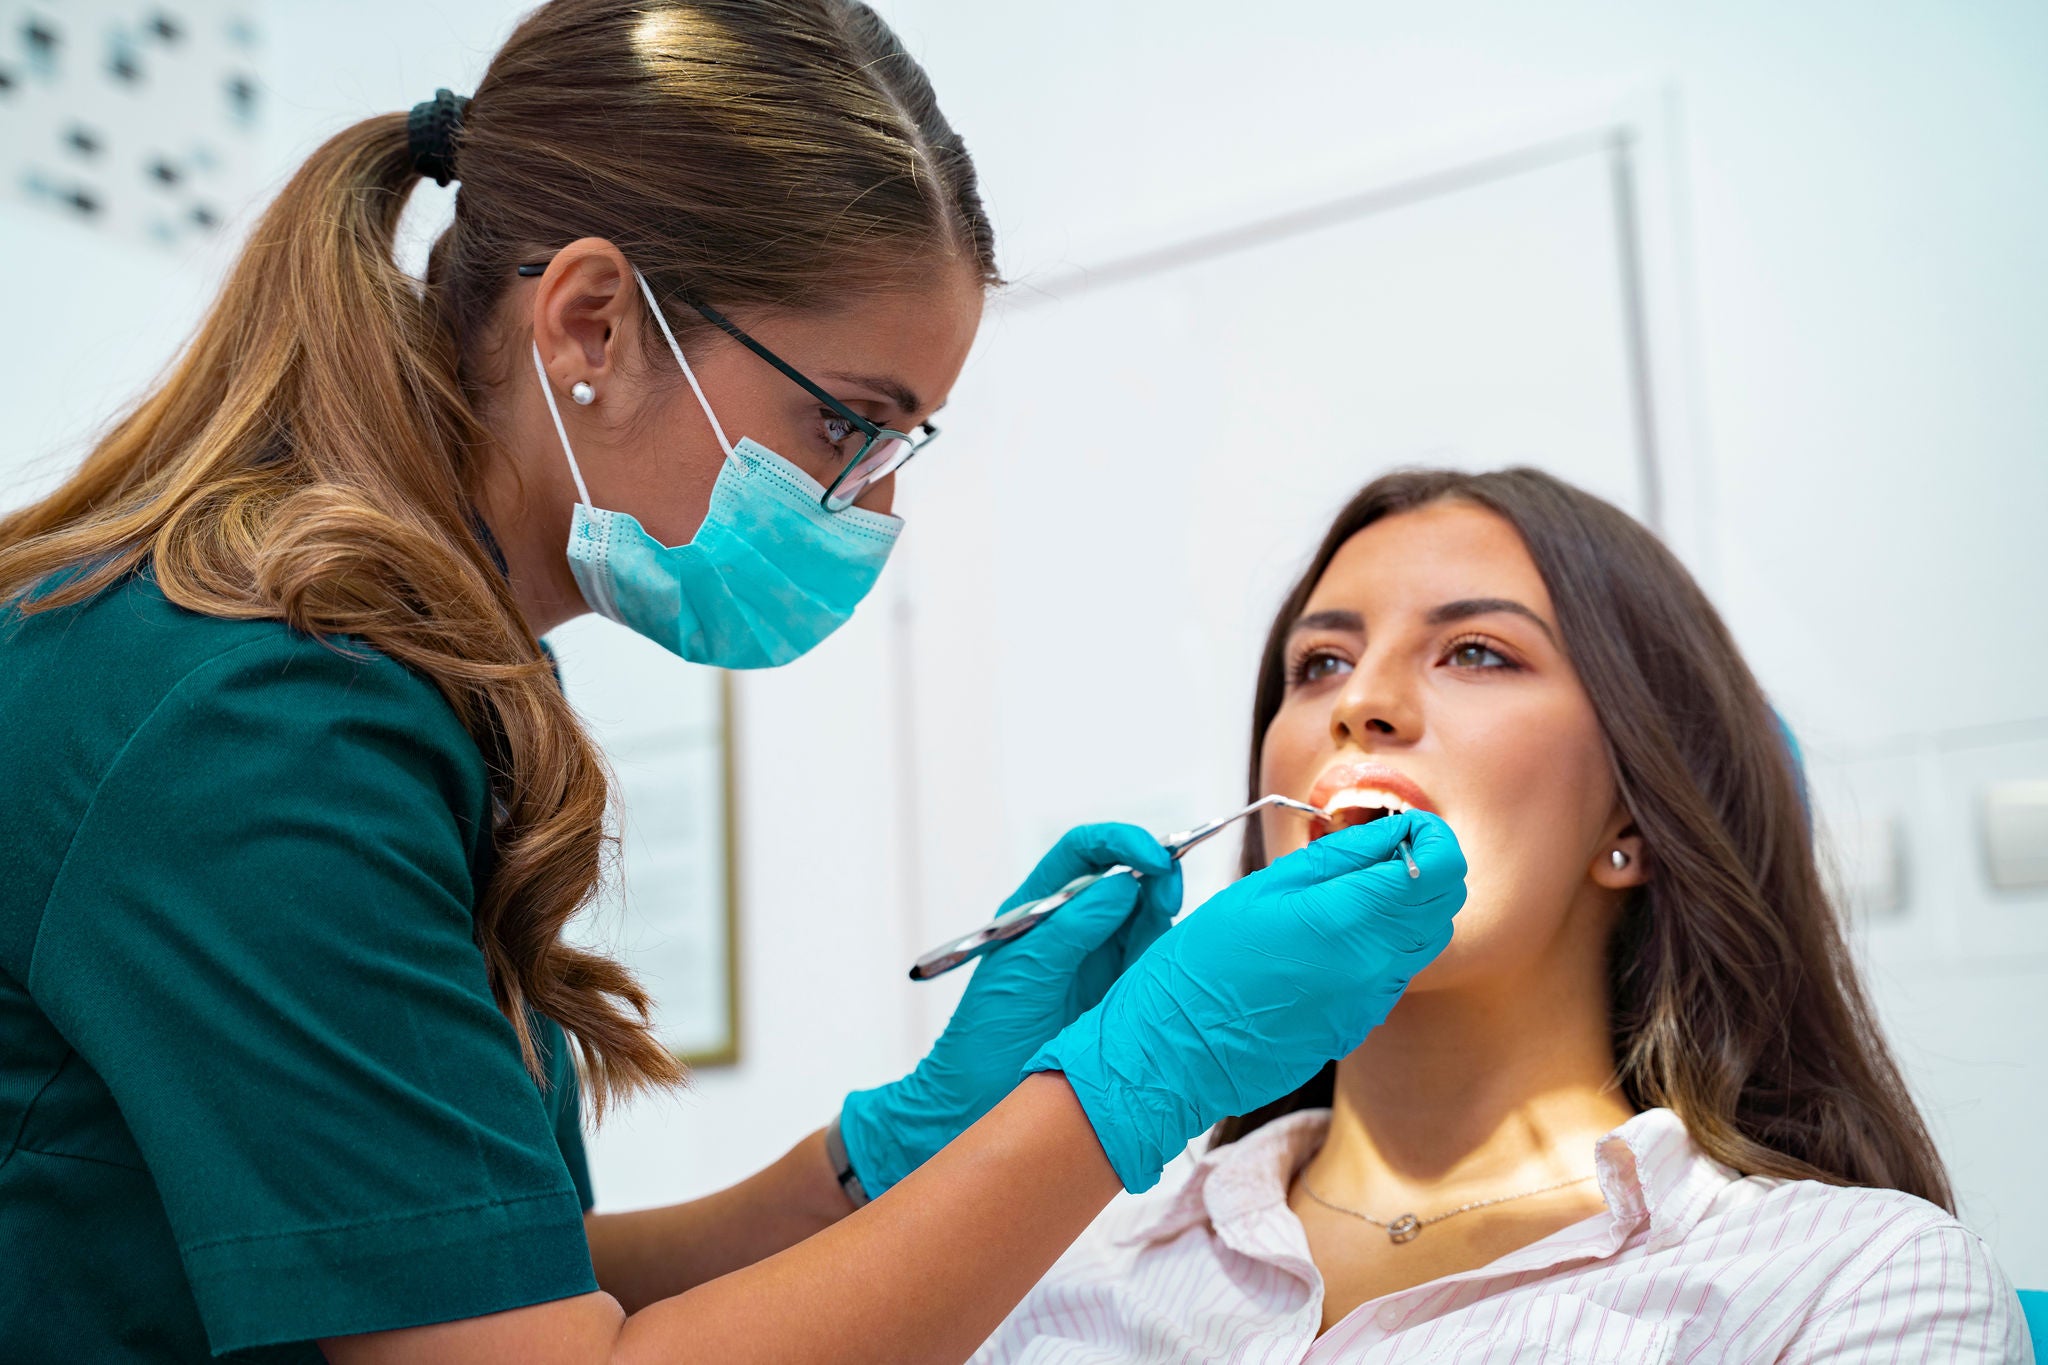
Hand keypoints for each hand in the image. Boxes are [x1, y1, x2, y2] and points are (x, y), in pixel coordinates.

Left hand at [839, 823, 1182, 1196]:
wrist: (975, 1104)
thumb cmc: (983, 1038)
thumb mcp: (1022, 975)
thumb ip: (1070, 929)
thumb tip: (1121, 885)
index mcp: (1039, 910)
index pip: (1083, 854)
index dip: (1119, 842)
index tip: (1153, 855)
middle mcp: (1074, 928)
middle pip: (1125, 878)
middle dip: (1155, 873)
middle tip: (1172, 890)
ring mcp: (1101, 961)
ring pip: (1148, 917)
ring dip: (1166, 913)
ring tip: (1169, 927)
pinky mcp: (1123, 995)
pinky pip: (1157, 963)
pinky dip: (1173, 956)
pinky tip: (1178, 964)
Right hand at [1027, 809, 1465, 1190]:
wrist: (1175, 1054)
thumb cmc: (1202, 965)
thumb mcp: (1262, 888)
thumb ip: (1338, 857)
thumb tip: (1392, 830)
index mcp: (1348, 921)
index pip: (1440, 869)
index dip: (1431, 836)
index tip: (1403, 824)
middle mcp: (1373, 967)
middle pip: (1443, 905)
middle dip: (1421, 868)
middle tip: (1373, 852)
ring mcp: (1369, 1004)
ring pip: (1422, 941)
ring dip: (1402, 908)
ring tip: (1347, 893)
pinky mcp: (1357, 1027)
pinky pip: (1391, 975)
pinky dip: (1379, 947)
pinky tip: (1329, 939)